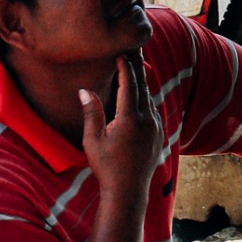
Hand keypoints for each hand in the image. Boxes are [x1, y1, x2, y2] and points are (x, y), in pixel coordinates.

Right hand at [79, 53, 159, 201]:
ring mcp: (155, 127)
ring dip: (142, 82)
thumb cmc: (106, 167)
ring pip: (149, 97)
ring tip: (137, 67)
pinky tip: (141, 94)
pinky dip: (146, 98)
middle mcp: (147, 119)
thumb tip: (84, 90)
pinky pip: (153, 109)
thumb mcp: (93, 140)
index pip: (129, 84)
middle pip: (143, 85)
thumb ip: (91, 112)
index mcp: (130, 118)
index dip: (125, 66)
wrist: (128, 191)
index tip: (121, 51)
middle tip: (134, 49)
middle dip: (137, 67)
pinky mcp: (158, 134)